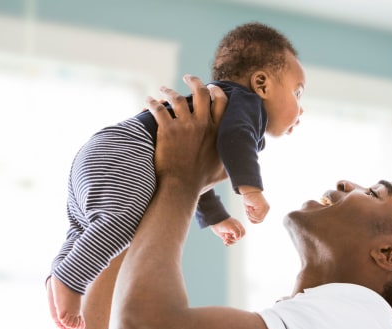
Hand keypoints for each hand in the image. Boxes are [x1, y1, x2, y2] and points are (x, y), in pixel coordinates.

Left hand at [146, 75, 227, 191]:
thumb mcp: (224, 171)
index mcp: (218, 131)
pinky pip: (158, 109)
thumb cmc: (202, 182)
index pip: (221, 102)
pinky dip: (151, 103)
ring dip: (169, 91)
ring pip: (177, 98)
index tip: (211, 87)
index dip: (216, 91)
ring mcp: (184, 126)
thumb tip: (244, 163)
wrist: (181, 187)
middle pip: (201, 93)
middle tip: (188, 78)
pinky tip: (147, 101)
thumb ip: (233, 162)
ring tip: (163, 89)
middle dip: (195, 81)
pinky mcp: (167, 130)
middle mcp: (203, 124)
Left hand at [210, 217, 245, 245]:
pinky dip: (227, 243)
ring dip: (229, 242)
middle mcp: (234, 230)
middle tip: (226, 235)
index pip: (243, 233)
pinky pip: (228, 242)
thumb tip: (238, 239)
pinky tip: (224, 242)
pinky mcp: (225, 236)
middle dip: (232, 239)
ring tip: (225, 240)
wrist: (215, 222)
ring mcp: (230, 234)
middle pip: (237, 239)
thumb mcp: (232, 227)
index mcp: (238, 227)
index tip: (235, 236)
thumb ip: (237, 232)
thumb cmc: (224, 223)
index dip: (240, 236)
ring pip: (233, 241)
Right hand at [242, 191, 269, 223]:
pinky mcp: (262, 206)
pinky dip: (250, 213)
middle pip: (260, 220)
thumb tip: (254, 222)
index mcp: (265, 209)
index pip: (260, 220)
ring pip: (258, 218)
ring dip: (250, 215)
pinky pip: (256, 215)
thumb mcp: (252, 209)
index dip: (253, 219)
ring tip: (248, 208)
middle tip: (248, 211)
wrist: (249, 190)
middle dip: (252, 218)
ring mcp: (265, 208)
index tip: (248, 214)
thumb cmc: (249, 198)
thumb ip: (254, 215)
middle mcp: (266, 209)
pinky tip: (249, 207)